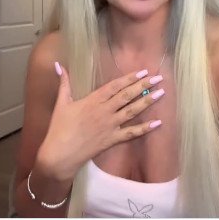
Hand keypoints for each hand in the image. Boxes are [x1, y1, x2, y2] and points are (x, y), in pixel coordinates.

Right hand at [36, 62, 164, 181]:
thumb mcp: (61, 102)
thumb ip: (63, 82)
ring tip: (161, 94)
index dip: (129, 78)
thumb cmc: (59, 127)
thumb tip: (58, 64)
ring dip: (147, 102)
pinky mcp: (112, 140)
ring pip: (132, 111)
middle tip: (158, 78)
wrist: (60, 155)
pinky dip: (145, 128)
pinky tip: (158, 123)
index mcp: (93, 100)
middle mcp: (105, 111)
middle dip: (143, 86)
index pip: (115, 86)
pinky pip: (131, 133)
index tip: (143, 71)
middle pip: (127, 96)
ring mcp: (110, 126)